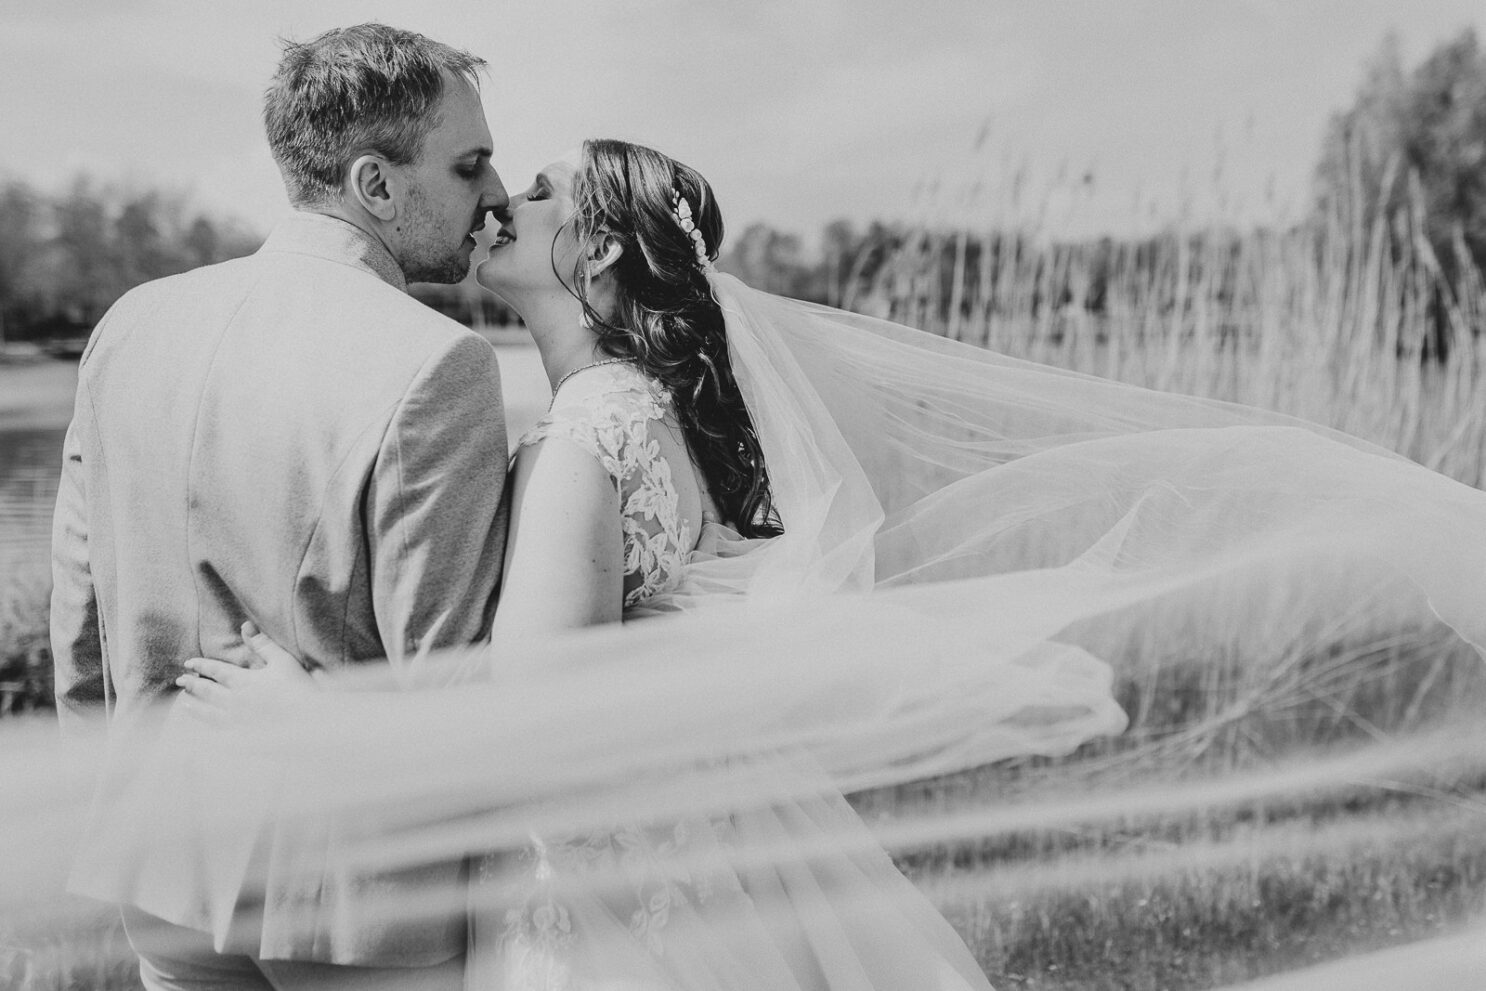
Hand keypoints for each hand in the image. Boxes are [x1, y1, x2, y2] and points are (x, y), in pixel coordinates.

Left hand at [175, 622, 320, 725]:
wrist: (308, 725)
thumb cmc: (300, 690)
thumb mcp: (283, 662)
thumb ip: (263, 644)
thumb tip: (245, 625)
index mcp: (245, 681)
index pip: (216, 671)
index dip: (201, 665)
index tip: (188, 663)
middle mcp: (235, 702)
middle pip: (208, 691)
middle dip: (192, 685)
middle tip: (180, 681)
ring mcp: (237, 723)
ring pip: (208, 714)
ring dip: (195, 708)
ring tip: (184, 704)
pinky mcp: (242, 741)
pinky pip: (218, 736)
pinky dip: (205, 732)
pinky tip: (200, 733)